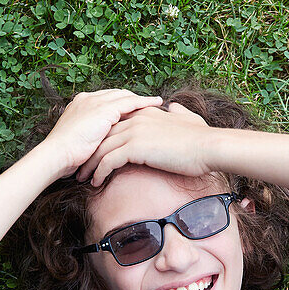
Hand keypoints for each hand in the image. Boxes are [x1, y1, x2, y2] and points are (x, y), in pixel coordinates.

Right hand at [39, 89, 163, 177]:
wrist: (56, 154)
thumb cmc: (65, 154)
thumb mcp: (80, 140)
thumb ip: (92, 135)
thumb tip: (103, 142)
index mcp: (80, 103)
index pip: (107, 99)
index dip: (122, 102)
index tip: (134, 107)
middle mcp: (88, 98)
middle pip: (117, 94)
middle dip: (133, 99)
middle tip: (150, 103)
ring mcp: (96, 102)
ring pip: (126, 96)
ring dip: (142, 99)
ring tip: (157, 102)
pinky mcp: (104, 109)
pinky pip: (131, 102)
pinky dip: (145, 102)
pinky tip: (157, 103)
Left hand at [75, 103, 213, 184]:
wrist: (208, 147)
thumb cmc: (202, 139)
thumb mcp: (189, 119)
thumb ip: (178, 112)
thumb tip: (174, 107)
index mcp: (144, 113)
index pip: (114, 124)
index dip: (102, 139)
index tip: (93, 152)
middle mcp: (135, 119)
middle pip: (103, 136)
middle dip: (89, 152)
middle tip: (80, 167)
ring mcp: (133, 131)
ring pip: (101, 149)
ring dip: (90, 165)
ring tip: (83, 178)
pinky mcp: (135, 147)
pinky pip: (108, 161)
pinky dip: (100, 172)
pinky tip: (96, 182)